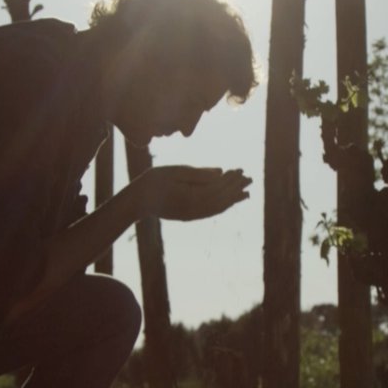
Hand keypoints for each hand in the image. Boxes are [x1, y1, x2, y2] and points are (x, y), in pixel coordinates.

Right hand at [131, 165, 251, 220]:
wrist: (137, 202)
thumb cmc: (154, 182)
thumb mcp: (175, 171)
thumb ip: (199, 173)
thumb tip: (221, 171)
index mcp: (192, 197)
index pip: (218, 187)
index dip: (231, 179)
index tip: (241, 169)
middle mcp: (195, 210)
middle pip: (222, 199)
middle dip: (236, 188)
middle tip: (250, 179)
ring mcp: (192, 216)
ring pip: (218, 208)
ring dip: (233, 200)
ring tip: (246, 193)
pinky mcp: (189, 217)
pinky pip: (211, 213)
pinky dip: (222, 207)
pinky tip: (229, 202)